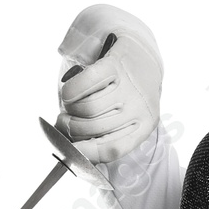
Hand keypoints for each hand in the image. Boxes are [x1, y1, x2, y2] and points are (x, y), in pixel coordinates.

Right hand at [56, 3, 162, 163]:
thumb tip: (75, 150)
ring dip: (70, 110)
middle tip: (65, 122)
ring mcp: (128, 85)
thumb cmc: (128, 94)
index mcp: (144, 126)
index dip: (86, 152)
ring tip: (70, 107)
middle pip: (93, 128)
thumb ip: (106, 136)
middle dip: (71, 128)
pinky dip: (70, 91)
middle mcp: (139, 107)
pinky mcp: (115, 64)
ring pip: (87, 108)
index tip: (71, 149)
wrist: (143, 56)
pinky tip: (70, 93)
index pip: (112, 149)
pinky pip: (84, 83)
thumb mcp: (126, 120)